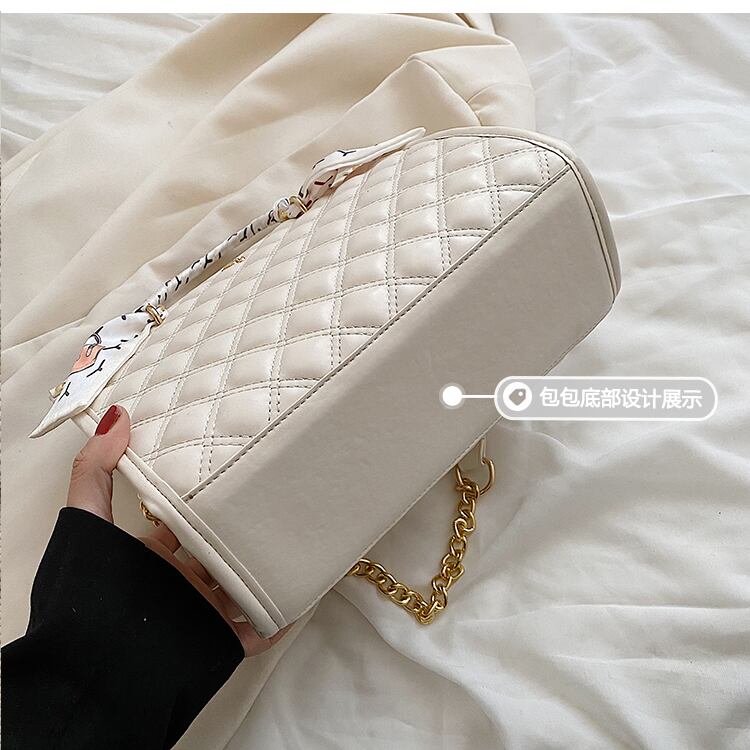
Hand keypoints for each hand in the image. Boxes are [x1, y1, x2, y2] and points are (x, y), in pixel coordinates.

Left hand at [67, 404, 289, 655]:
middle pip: (219, 551)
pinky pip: (259, 627)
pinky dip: (281, 613)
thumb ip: (94, 471)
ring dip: (269, 567)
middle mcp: (178, 585)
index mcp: (151, 560)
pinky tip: (303, 589)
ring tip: (301, 535)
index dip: (205, 500)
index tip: (232, 471)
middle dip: (244, 529)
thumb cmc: (87, 595)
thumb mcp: (85, 523)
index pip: (183, 524)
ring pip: (244, 586)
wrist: (96, 672)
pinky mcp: (218, 642)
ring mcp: (200, 614)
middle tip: (277, 496)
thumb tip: (116, 416)